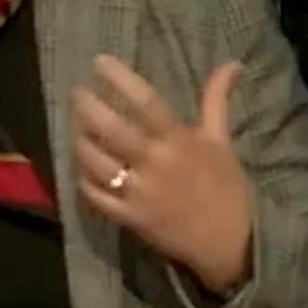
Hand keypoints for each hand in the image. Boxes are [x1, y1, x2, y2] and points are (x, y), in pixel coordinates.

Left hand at [70, 54, 252, 295]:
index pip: (146, 102)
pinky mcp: (129, 217)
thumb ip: (216, 100)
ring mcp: (140, 192)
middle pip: (111, 129)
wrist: (232, 246)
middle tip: (76, 92)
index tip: (99, 61)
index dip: (120, 78)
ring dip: (81, 141)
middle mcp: (156, 163)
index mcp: (179, 141)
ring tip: (78, 128)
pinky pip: (95, 195)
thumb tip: (232, 63)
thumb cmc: (225, 188)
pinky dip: (83, 178)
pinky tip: (82, 165)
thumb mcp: (221, 141)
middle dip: (87, 106)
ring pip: (96, 161)